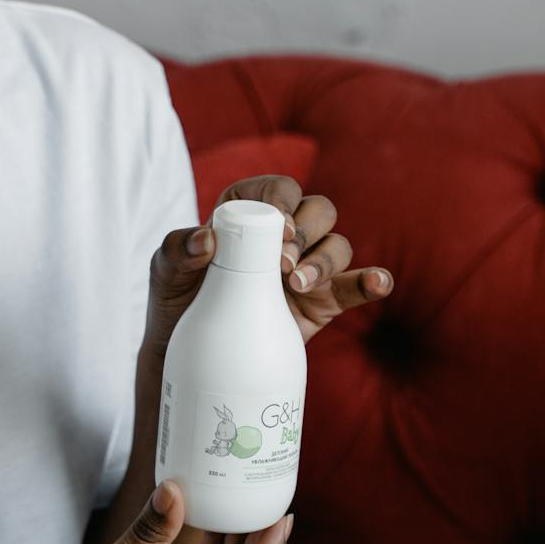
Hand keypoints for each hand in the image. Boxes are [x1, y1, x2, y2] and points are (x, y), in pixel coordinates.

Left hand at [144, 173, 393, 353]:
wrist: (193, 354)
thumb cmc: (178, 301)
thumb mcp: (165, 272)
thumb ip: (176, 250)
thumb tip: (204, 241)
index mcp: (250, 211)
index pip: (278, 189)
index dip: (283, 202)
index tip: (277, 228)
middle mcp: (285, 234)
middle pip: (317, 211)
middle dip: (305, 232)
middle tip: (281, 264)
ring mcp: (308, 267)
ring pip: (337, 245)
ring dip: (326, 260)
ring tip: (298, 285)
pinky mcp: (324, 300)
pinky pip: (354, 286)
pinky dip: (370, 282)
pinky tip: (378, 283)